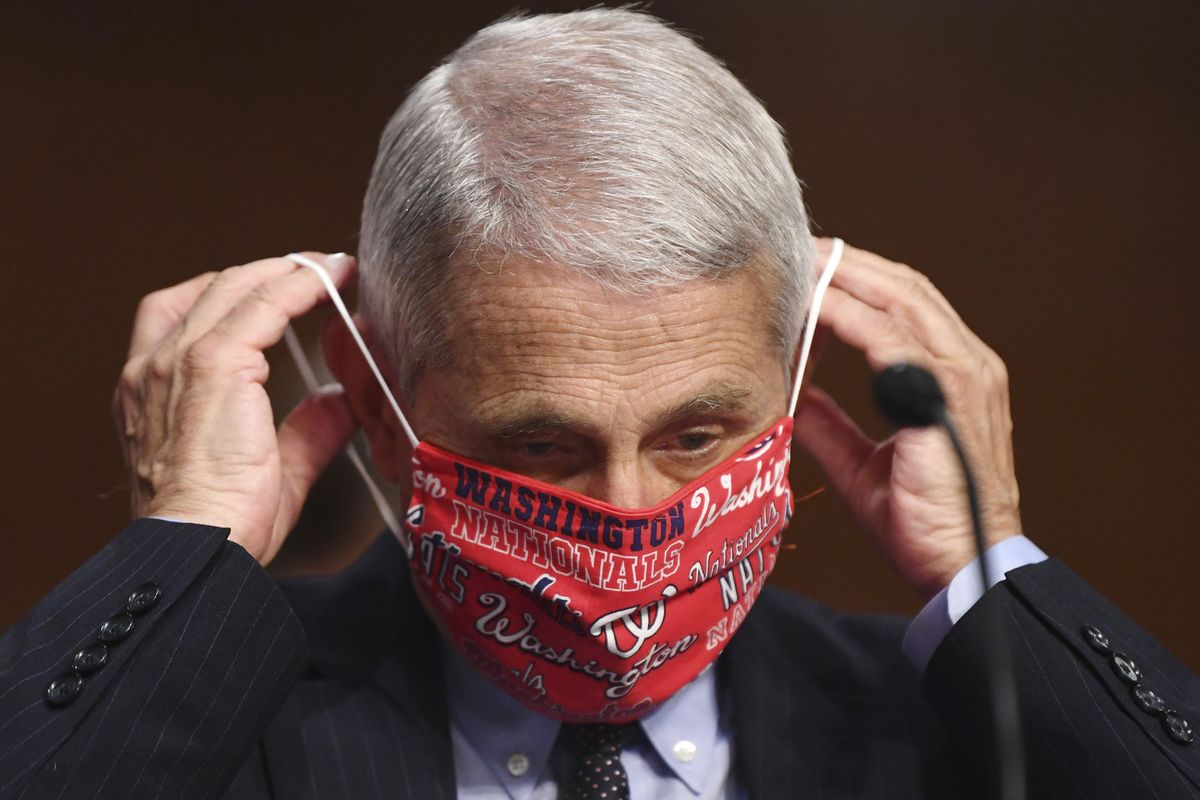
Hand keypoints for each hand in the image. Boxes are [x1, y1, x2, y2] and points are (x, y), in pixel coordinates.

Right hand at [112, 253, 357, 564]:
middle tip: (316, 271)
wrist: (201, 544)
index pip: (183, 317)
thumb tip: (336, 402)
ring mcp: (178, 361)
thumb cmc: (224, 524)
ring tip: (330, 267)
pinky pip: (263, 304)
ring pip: (235, 288)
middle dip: (266, 273)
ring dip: (287, 271)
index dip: (237, 297)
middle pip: (210, 290)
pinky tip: (331, 280)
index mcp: (151, 393)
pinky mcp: (212, 362)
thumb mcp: (273, 468)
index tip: (283, 292)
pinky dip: (299, 285)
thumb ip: (305, 431)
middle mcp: (153, 368)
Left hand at [794, 241, 1021, 597]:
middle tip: (795, 250)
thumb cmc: (919, 520)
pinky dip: (850, 317)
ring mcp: (964, 376)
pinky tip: (814, 306)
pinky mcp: (947, 398)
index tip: (804, 270)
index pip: (904, 305)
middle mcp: (967, 364)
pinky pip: (893, 340)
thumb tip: (790, 392)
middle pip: (905, 287)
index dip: (855, 281)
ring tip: (799, 264)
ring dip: (846, 277)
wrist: (959, 568)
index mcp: (952, 375)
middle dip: (847, 264)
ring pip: (902, 300)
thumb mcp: (859, 461)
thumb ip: (828, 421)